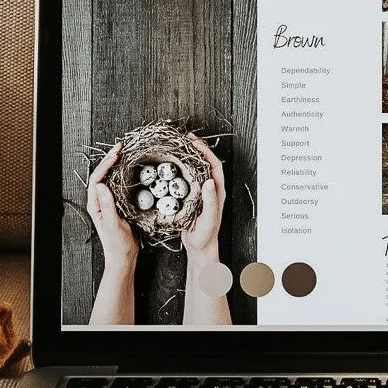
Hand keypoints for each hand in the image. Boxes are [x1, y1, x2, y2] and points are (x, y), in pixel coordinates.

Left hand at [86, 145, 137, 269]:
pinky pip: (118, 186)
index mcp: (95, 205)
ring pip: (110, 179)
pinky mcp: (117, 205)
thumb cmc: (117, 245)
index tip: (116, 154)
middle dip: (109, 159)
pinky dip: (123, 175)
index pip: (96, 179)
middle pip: (101, 175)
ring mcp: (108, 203)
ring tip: (123, 153)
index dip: (105, 164)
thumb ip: (107, 205)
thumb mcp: (113, 224)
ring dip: (115, 165)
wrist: (124, 258)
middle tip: (120, 146)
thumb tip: (101, 185)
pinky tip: (129, 169)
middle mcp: (99, 202)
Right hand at [181, 138, 225, 259]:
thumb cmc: (206, 236)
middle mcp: (210, 189)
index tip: (194, 142)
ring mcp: (200, 193)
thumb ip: (210, 200)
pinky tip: (170, 168)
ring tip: (176, 148)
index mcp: (217, 191)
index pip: (214, 165)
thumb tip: (210, 180)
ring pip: (195, 170)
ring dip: (187, 158)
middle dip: (196, 149)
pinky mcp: (191, 198)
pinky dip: (179, 170)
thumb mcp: (209, 218)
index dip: (205, 151)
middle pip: (204, 163)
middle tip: (183, 140)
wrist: (200, 248)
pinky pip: (186, 179)